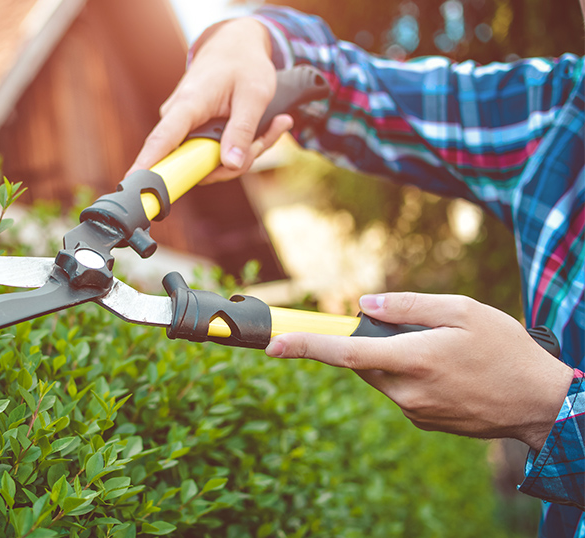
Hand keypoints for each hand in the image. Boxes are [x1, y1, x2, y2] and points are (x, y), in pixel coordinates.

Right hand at [127, 18, 293, 181]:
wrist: (235, 45)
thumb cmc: (245, 65)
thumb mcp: (255, 94)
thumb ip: (242, 130)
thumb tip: (231, 165)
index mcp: (188, 104)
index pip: (161, 140)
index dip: (146, 166)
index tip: (130, 185)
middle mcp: (178, 118)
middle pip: (197, 163)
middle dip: (238, 161)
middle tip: (270, 135)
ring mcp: (183, 128)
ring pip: (210, 161)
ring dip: (245, 154)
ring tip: (273, 125)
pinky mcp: (192, 133)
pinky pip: (214, 154)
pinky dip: (241, 147)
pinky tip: (266, 127)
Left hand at [265, 292, 573, 450]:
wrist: (540, 404)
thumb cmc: (506, 350)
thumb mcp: (464, 311)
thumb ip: (409, 305)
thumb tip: (365, 305)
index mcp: (413, 359)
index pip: (345, 352)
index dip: (305, 346)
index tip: (273, 346)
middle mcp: (406, 390)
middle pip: (360, 360)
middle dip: (370, 339)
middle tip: (410, 328)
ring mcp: (412, 410)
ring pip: (378, 375)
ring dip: (391, 357)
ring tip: (440, 351)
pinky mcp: (420, 420)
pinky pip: (397, 390)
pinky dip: (407, 374)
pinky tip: (446, 372)